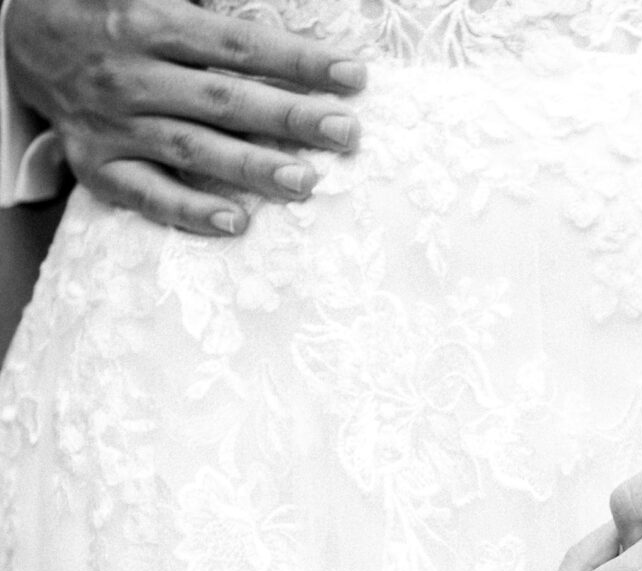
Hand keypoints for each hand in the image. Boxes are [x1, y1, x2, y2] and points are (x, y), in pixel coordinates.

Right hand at [6, 0, 366, 235]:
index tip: (354, 76)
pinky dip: (188, 211)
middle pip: (223, 99)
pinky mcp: (96, 163)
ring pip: (191, 149)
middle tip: (346, 132)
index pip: (239, 44)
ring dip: (251, 167)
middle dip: (289, 117)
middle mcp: (131, 75)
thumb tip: (272, 1)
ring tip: (307, 182)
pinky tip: (235, 223)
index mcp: (151, 21)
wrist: (21, 34)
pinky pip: (144, 193)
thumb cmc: (112, 8)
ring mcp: (113, 123)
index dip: (298, 60)